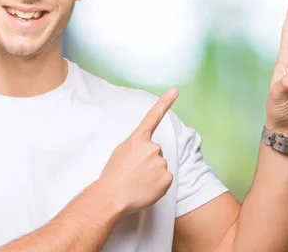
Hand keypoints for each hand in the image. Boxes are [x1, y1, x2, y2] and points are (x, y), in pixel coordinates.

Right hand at [97, 88, 178, 214]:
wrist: (112, 196)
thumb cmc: (113, 175)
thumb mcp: (122, 151)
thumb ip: (137, 146)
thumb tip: (147, 151)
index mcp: (138, 139)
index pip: (153, 116)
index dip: (165, 102)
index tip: (175, 90)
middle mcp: (152, 147)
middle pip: (156, 152)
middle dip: (148, 161)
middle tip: (134, 172)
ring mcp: (161, 162)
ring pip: (160, 166)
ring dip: (152, 173)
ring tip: (137, 181)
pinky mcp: (167, 178)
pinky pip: (165, 179)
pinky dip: (157, 184)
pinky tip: (145, 188)